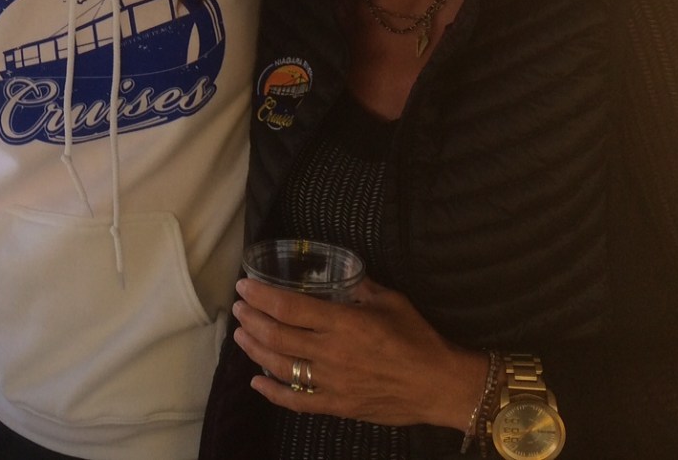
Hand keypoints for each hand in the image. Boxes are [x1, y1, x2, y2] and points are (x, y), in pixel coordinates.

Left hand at [231, 276, 485, 430]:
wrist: (439, 384)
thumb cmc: (417, 338)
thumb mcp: (390, 300)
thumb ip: (360, 286)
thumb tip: (341, 273)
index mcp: (342, 322)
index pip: (288, 307)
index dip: (260, 296)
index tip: (243, 286)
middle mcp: (330, 352)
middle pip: (276, 336)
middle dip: (251, 319)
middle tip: (238, 308)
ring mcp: (331, 383)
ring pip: (280, 367)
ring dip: (254, 349)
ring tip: (240, 335)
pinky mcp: (337, 405)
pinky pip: (297, 402)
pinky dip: (272, 392)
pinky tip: (256, 382)